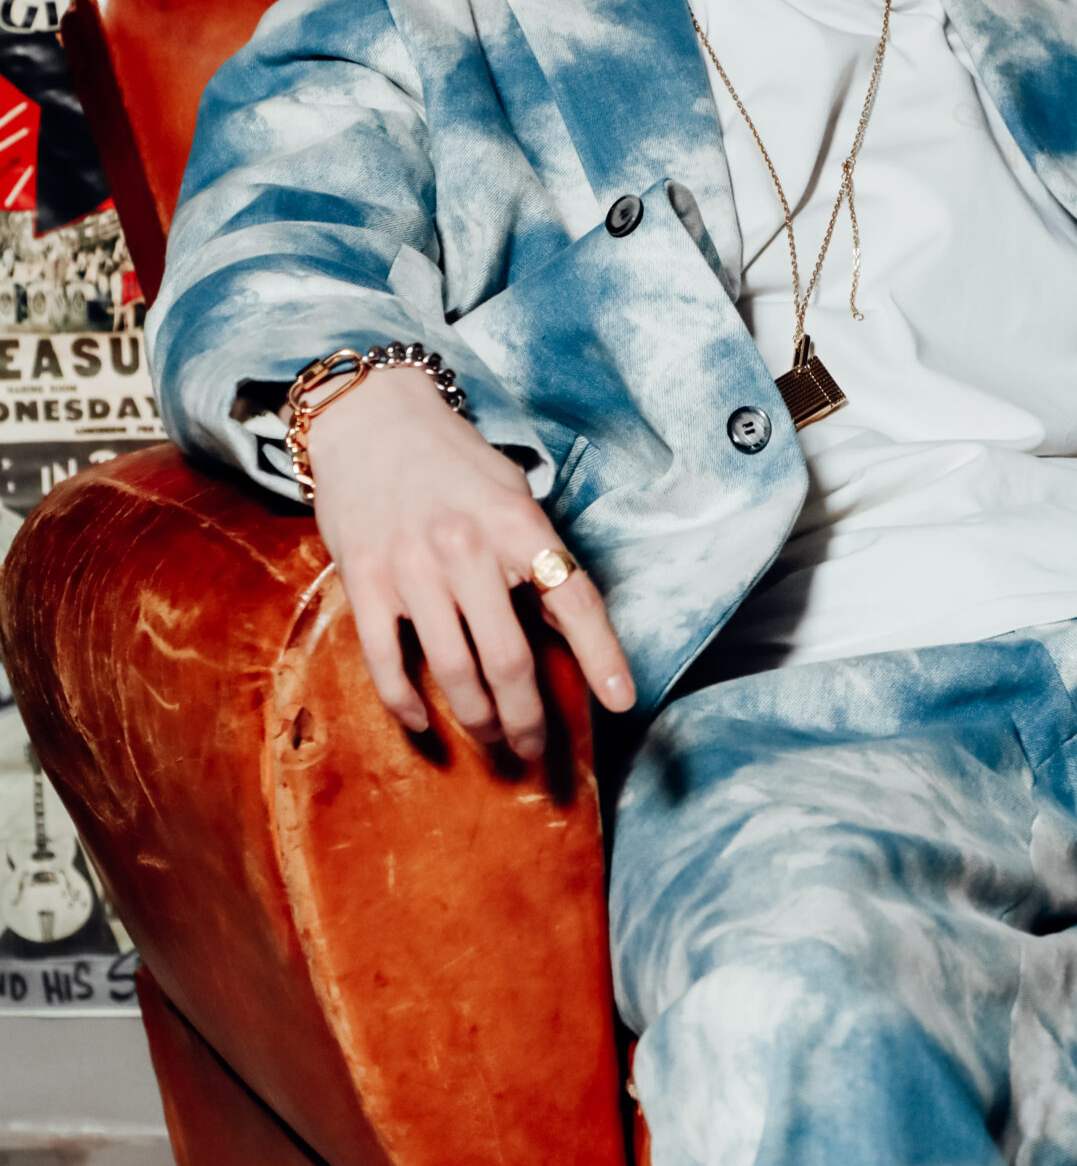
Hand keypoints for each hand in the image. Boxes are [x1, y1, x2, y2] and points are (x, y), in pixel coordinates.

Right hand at [305, 367, 634, 757]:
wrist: (370, 415)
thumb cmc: (452, 460)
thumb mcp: (511, 493)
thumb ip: (535, 554)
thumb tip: (561, 627)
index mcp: (517, 523)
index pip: (573, 601)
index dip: (602, 656)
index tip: (621, 702)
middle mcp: (467, 548)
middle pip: (510, 658)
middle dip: (528, 718)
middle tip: (537, 749)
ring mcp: (413, 567)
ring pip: (455, 671)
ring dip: (477, 720)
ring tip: (491, 740)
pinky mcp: (366, 580)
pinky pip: (387, 662)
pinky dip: (406, 703)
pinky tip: (423, 722)